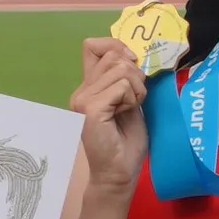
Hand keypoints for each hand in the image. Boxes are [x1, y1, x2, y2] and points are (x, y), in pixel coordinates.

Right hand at [72, 38, 147, 192]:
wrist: (118, 172)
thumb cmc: (126, 141)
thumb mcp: (130, 101)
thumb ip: (126, 79)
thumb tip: (134, 55)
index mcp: (89, 87)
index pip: (93, 46)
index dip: (116, 46)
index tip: (132, 62)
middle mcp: (82, 90)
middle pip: (114, 55)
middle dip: (135, 74)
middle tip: (135, 99)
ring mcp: (84, 99)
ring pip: (121, 70)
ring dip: (137, 89)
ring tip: (130, 108)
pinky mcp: (91, 109)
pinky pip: (122, 86)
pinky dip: (133, 99)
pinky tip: (125, 114)